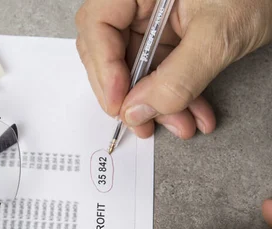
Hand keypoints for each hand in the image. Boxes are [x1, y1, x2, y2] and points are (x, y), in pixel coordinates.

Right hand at [75, 0, 271, 139]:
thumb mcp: (217, 36)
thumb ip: (175, 78)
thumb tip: (136, 112)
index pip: (98, 25)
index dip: (103, 67)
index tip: (119, 103)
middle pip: (109, 50)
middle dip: (130, 94)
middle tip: (141, 122)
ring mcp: (154, 17)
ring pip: (136, 68)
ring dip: (157, 103)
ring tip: (180, 124)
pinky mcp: (171, 35)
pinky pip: (160, 71)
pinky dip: (175, 96)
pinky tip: (192, 113)